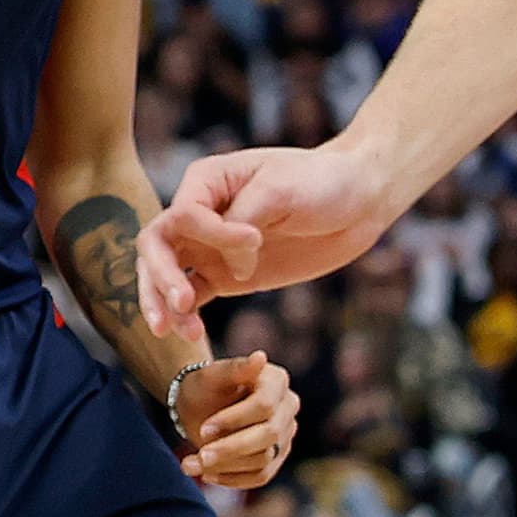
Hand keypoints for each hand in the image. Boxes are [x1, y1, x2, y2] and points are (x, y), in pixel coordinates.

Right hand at [140, 143, 401, 330]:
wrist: (359, 201)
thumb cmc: (321, 182)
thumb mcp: (282, 188)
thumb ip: (244, 222)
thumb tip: (230, 269)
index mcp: (207, 181)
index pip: (184, 214)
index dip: (211, 234)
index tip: (256, 240)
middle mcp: (200, 214)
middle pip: (157, 246)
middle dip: (161, 276)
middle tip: (182, 303)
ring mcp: (212, 247)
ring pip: (167, 275)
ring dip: (163, 302)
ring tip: (180, 331)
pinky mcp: (228, 275)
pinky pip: (195, 296)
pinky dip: (187, 315)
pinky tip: (192, 334)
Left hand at [173, 351, 298, 488]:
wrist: (200, 406)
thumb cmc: (204, 387)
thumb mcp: (212, 376)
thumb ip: (235, 368)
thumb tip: (260, 358)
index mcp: (277, 381)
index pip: (265, 406)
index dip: (235, 420)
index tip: (204, 429)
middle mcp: (288, 407)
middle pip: (268, 435)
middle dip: (230, 449)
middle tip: (199, 456)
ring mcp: (285, 434)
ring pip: (263, 459)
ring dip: (225, 467)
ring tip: (191, 464)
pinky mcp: (276, 457)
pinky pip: (261, 476)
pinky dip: (233, 480)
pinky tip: (207, 476)